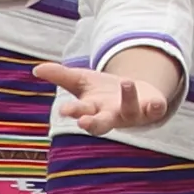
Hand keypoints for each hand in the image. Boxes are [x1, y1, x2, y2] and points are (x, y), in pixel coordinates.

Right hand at [47, 47, 184, 136]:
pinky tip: (157, 103)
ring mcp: (132, 113)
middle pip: (101, 124)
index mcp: (92, 109)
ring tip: (126, 82)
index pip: (80, 112)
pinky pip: (156, 111)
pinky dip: (157, 108)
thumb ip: (60, 76)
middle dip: (92, 123)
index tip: (64, 110)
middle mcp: (111, 115)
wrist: (136, 94)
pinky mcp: (152, 109)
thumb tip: (36, 69)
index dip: (73, 111)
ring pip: (129, 111)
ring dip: (128, 98)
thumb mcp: (82, 80)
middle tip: (83, 123)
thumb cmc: (102, 91)